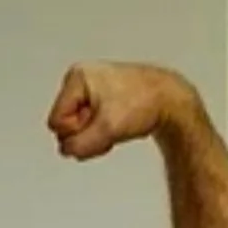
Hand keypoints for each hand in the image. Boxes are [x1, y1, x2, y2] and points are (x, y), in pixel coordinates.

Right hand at [46, 62, 194, 159]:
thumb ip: (78, 145)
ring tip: (115, 125)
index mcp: (77, 77)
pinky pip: (87, 124)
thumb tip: (67, 150)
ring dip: (94, 135)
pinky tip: (116, 126)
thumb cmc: (144, 105)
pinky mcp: (98, 97)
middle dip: (86, 133)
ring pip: (76, 127)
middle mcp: (80, 79)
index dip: (77, 131)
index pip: (57, 122)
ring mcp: (89, 87)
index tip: (101, 124)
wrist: (170, 101)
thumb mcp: (106, 131)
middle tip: (110, 126)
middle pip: (65, 124)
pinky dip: (100, 131)